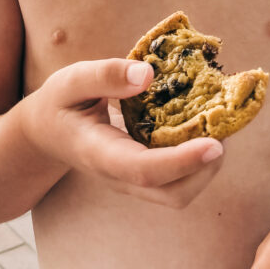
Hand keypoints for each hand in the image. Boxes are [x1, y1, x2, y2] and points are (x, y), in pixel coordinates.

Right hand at [21, 58, 222, 207]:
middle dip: (206, 167)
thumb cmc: (59, 103)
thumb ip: (106, 76)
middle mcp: (120, 176)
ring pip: (179, 192)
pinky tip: (203, 124)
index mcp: (100, 154)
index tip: (216, 143)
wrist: (45, 134)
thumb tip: (147, 74)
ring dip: (206, 164)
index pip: (145, 169)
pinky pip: (177, 178)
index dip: (183, 160)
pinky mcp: (144, 175)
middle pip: (172, 193)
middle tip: (224, 126)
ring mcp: (132, 181)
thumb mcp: (71, 80)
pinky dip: (197, 157)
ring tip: (218, 123)